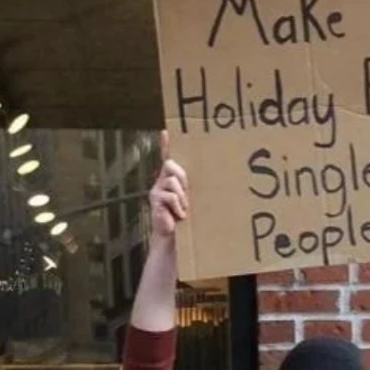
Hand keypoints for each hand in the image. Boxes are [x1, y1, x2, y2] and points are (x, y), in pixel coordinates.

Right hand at [147, 136, 187, 269]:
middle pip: (172, 165)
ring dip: (183, 197)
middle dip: (183, 179)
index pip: (167, 157)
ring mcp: (156, 189)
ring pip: (172, 181)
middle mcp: (162, 180)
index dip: (166, 144)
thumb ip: (195, 187)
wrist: (176, 238)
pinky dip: (178, 206)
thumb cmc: (189, 218)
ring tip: (185, 211)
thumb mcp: (194, 200)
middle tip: (188, 196)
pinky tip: (179, 216)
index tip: (166, 131)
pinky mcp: (154, 200)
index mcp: (173, 178)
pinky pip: (170, 195)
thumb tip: (214, 173)